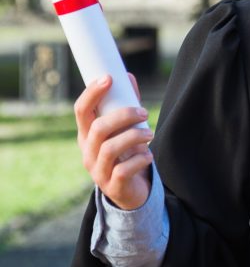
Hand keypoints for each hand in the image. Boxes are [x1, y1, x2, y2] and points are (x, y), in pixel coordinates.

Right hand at [74, 74, 152, 210]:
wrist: (129, 190)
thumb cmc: (126, 152)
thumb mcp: (123, 128)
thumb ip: (126, 104)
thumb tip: (128, 76)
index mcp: (87, 134)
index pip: (81, 111)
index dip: (92, 93)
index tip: (109, 78)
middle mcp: (87, 152)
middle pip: (98, 128)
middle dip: (124, 116)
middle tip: (144, 112)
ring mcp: (98, 170)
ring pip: (110, 148)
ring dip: (135, 136)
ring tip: (150, 134)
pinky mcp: (113, 186)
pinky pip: (124, 170)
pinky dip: (140, 159)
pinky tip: (148, 155)